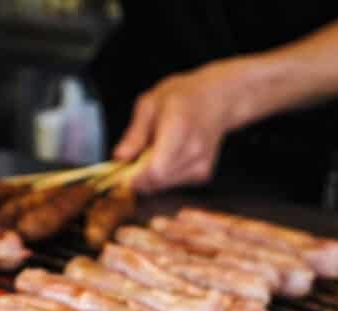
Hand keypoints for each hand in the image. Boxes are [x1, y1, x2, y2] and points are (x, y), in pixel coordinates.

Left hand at [113, 58, 258, 193]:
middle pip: (156, 181)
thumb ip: (134, 133)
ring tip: (152, 152)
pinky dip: (162, 176)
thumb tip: (119, 157)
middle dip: (136, 176)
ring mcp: (201, 165)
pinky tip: (166, 157)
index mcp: (179, 129)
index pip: (155, 170)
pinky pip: (171, 185)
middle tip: (132, 158)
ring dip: (149, 177)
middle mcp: (193, 150)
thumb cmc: (183, 96)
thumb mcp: (150, 103)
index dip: (133, 177)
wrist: (218, 99)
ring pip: (162, 186)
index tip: (120, 171)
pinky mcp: (202, 175)